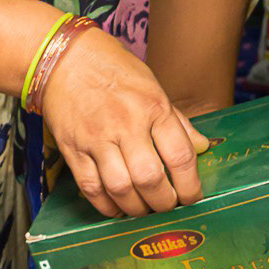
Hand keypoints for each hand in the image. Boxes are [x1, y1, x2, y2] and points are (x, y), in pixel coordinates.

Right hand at [40, 25, 208, 217]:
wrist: (66, 59)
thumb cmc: (115, 70)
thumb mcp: (154, 87)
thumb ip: (177, 122)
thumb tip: (201, 147)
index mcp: (153, 107)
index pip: (180, 156)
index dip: (190, 186)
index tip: (192, 197)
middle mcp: (126, 124)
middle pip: (150, 179)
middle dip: (164, 203)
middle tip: (168, 207)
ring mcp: (97, 138)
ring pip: (120, 189)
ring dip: (136, 209)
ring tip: (144, 209)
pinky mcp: (73, 149)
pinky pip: (91, 188)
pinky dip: (107, 206)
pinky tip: (117, 206)